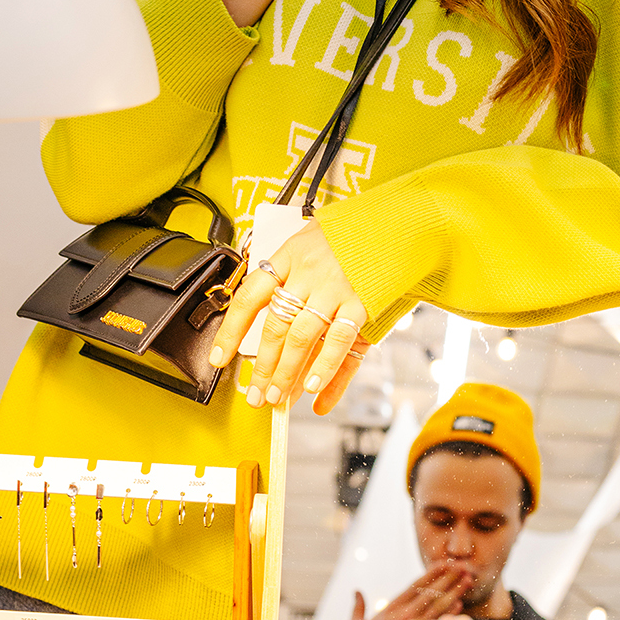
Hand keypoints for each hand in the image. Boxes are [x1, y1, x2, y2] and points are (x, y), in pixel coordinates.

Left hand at [208, 219, 367, 412]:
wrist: (399, 221)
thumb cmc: (353, 235)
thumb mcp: (312, 242)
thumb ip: (291, 276)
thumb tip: (268, 317)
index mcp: (289, 256)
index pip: (250, 297)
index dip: (231, 331)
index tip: (220, 357)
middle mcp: (308, 273)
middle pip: (275, 326)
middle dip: (261, 366)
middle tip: (254, 393)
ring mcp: (335, 288)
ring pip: (301, 338)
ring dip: (286, 373)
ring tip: (277, 397)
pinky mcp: (362, 301)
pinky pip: (338, 341)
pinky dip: (325, 368)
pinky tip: (313, 388)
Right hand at [348, 562, 472, 619]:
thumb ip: (358, 608)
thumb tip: (356, 591)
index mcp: (391, 608)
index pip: (416, 585)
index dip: (432, 573)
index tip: (445, 563)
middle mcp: (404, 614)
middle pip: (431, 591)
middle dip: (448, 578)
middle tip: (463, 566)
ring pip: (438, 605)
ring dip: (454, 591)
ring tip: (467, 580)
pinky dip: (450, 613)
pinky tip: (461, 604)